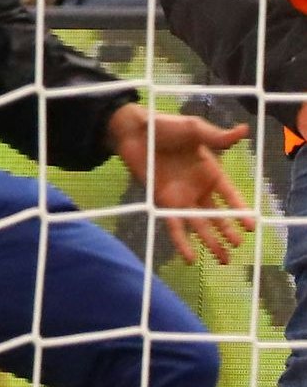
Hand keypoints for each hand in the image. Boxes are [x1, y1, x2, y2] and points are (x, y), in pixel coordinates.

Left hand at [108, 104, 252, 263]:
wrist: (134, 131)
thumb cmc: (165, 127)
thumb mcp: (193, 129)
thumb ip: (216, 136)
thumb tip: (243, 131)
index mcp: (210, 172)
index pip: (231, 196)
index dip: (241, 211)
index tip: (252, 226)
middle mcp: (198, 188)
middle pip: (217, 215)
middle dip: (228, 231)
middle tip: (238, 246)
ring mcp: (180, 197)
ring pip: (200, 224)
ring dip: (211, 242)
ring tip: (223, 260)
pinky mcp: (162, 202)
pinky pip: (174, 226)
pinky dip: (181, 242)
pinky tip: (190, 257)